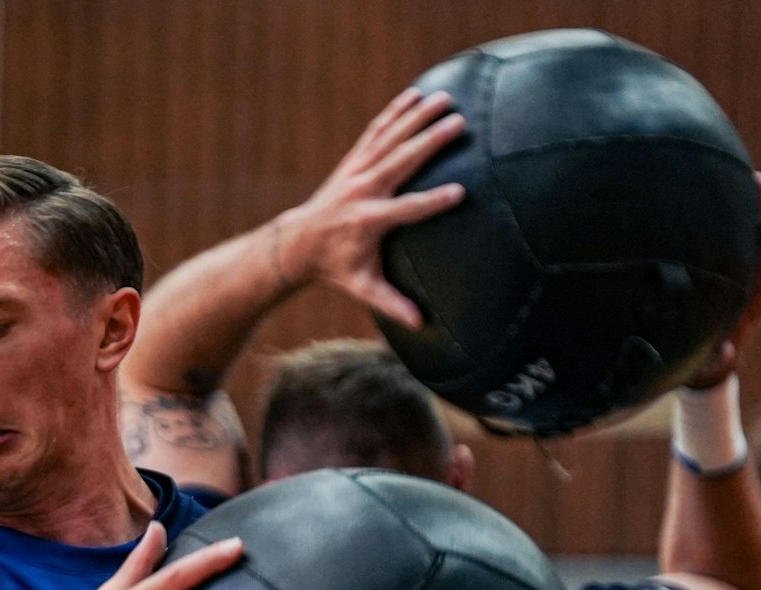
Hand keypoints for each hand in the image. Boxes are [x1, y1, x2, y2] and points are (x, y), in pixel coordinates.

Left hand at [275, 85, 466, 327]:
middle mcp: (363, 191)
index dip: (433, 202)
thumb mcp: (362, 287)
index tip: (461, 192)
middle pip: (401, 162)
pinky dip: (395, 112)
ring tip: (445, 98)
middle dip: (429, 142)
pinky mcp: (354, 160)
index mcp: (369, 222)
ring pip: (390, 138)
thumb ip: (391, 303)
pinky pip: (377, 131)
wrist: (299, 242)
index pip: (407, 210)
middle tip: (459, 123)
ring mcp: (357, 171)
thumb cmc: (337, 267)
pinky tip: (415, 94)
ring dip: (417, 117)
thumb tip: (421, 324)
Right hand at [687, 172, 760, 388]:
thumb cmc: (704, 365)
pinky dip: (734, 220)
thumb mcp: (708, 366)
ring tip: (748, 175)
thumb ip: (715, 361)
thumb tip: (724, 356)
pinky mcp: (734, 275)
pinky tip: (725, 192)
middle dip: (760, 213)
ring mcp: (744, 280)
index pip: (760, 271)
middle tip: (758, 180)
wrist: (710, 367)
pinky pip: (735, 243)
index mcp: (750, 307)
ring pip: (750, 240)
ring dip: (750, 208)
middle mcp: (753, 288)